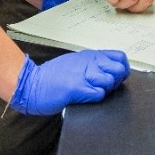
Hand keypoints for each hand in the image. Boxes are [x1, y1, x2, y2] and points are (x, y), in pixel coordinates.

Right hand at [8, 51, 129, 115]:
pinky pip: (98, 94)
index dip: (123, 69)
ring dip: (105, 90)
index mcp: (89, 56)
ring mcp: (83, 75)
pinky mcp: (77, 88)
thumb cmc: (52, 77)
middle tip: (105, 87)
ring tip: (92, 92)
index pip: (119, 57)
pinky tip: (86, 97)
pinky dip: (96, 98)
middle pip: (119, 69)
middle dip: (117, 81)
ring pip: (110, 81)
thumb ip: (92, 65)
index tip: (118, 77)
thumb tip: (111, 72)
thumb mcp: (75, 63)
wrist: (31, 84)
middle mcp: (89, 62)